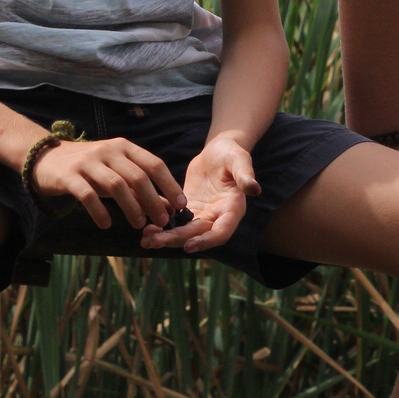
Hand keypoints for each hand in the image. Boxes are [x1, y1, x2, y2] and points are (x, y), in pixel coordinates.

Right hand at [31, 135, 185, 230]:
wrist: (46, 158)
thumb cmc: (88, 168)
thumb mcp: (115, 172)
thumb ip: (139, 187)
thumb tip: (168, 206)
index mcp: (123, 147)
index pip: (153, 164)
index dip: (169, 185)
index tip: (180, 205)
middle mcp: (107, 151)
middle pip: (137, 176)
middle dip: (153, 200)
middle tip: (162, 221)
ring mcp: (87, 162)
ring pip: (116, 185)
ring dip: (131, 207)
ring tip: (139, 225)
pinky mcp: (69, 176)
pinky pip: (88, 195)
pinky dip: (100, 211)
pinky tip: (106, 224)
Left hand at [141, 133, 259, 253]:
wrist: (218, 151)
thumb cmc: (231, 153)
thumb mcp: (239, 160)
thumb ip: (245, 175)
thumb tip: (255, 189)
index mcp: (232, 209)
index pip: (221, 232)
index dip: (205, 241)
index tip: (188, 246)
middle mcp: (217, 217)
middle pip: (196, 235)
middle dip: (175, 240)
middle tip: (153, 241)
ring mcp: (202, 215)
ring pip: (183, 231)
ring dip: (165, 236)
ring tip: (145, 239)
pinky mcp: (188, 209)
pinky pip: (174, 220)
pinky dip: (161, 224)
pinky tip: (144, 226)